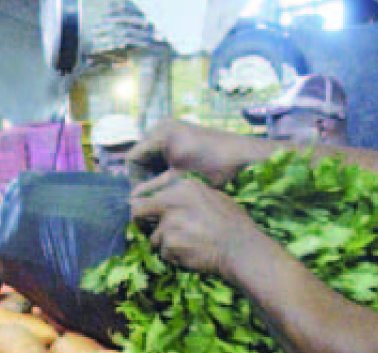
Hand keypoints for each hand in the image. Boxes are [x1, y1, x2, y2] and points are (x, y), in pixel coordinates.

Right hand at [128, 119, 260, 186]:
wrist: (246, 156)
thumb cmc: (214, 167)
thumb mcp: (180, 182)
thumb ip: (153, 190)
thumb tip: (131, 201)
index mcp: (160, 133)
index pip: (133, 159)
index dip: (135, 181)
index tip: (145, 197)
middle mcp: (163, 126)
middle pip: (141, 157)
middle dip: (145, 177)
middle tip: (156, 195)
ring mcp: (173, 128)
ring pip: (152, 157)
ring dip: (156, 174)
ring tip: (167, 190)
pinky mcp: (183, 134)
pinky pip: (164, 153)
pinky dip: (166, 167)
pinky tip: (176, 181)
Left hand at [130, 171, 265, 279]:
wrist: (240, 248)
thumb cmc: (231, 223)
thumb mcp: (212, 197)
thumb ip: (187, 197)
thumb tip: (166, 199)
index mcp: (183, 187)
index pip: (149, 194)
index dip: (146, 206)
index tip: (147, 215)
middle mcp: (172, 202)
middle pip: (137, 210)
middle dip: (139, 221)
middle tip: (145, 229)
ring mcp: (170, 224)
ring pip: (154, 238)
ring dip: (166, 244)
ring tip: (188, 244)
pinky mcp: (170, 244)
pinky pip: (164, 253)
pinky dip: (174, 257)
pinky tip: (191, 253)